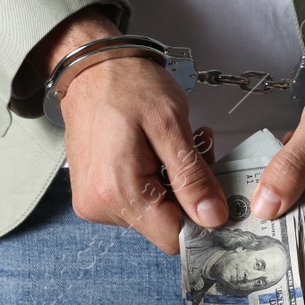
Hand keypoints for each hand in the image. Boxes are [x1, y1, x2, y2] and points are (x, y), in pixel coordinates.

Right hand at [32, 7, 227, 253]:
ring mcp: (93, 202)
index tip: (214, 188)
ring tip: (176, 145)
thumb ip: (192, 177)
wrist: (90, 67)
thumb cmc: (128, 85)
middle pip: (164, 225)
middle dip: (188, 194)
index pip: (173, 237)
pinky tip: (159, 152)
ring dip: (174, 185)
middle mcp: (99, 205)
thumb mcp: (170, 125)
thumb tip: (212, 217)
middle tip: (197, 151)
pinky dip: (156, 181)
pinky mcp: (94, 194)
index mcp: (117, 191)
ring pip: (154, 214)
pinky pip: (137, 201)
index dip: (201, 218)